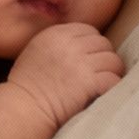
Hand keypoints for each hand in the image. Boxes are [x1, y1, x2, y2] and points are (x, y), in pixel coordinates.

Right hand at [7, 23, 123, 126]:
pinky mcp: (89, 81)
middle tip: (99, 73)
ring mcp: (81, 62)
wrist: (24, 107)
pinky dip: (113, 87)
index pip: (89, 31)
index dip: (92, 46)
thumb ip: (58, 42)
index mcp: (56, 33)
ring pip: (113, 61)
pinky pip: (113, 79)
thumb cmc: (26, 84)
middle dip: (104, 58)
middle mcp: (70, 44)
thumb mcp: (37, 50)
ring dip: (111, 72)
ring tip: (103, 84)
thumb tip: (83, 45)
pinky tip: (106, 93)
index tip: (90, 59)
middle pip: (104, 44)